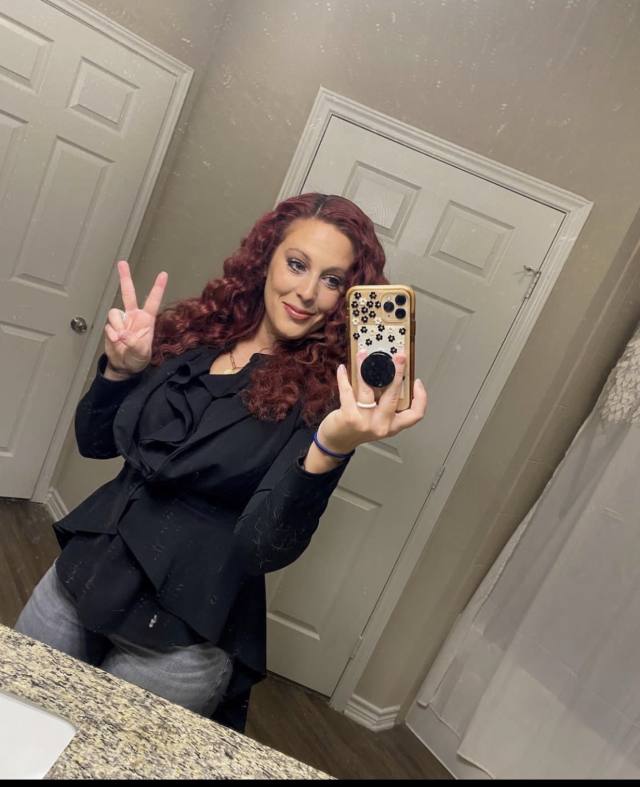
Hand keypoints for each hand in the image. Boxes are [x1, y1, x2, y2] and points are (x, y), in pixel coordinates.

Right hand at [104, 260, 167, 374]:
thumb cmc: (138, 359)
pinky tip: (116, 342)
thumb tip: (122, 334)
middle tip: (122, 263)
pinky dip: (111, 335)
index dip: (158, 288)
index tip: (163, 274)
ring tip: (121, 339)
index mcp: (147, 320)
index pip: (152, 301)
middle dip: (125, 278)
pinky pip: (108, 326)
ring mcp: (121, 321)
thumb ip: (134, 343)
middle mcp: (133, 317)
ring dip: (116, 326)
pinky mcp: (111, 326)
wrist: (124, 366)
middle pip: (128, 294)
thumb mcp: (141, 353)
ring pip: (114, 313)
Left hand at [317, 350, 427, 452]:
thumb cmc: (356, 429)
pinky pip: (348, 391)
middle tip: (398, 357)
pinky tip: (343, 369)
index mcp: (392, 425)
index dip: (421, 397)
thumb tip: (387, 375)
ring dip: (364, 368)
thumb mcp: (377, 420)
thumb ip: (385, 404)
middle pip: (394, 395)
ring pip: (368, 388)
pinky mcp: (349, 416)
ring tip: (363, 355)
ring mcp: (365, 421)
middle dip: (397, 372)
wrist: (336, 443)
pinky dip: (344, 378)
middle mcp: (381, 425)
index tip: (417, 381)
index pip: (415, 414)